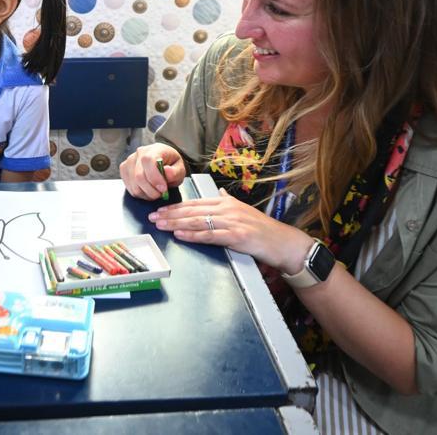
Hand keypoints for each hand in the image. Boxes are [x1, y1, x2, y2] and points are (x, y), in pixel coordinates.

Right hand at [119, 143, 185, 199]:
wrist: (163, 160)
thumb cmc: (171, 164)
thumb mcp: (180, 168)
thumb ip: (176, 171)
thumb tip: (166, 172)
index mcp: (154, 149)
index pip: (148, 161)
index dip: (154, 177)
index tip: (163, 188)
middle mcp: (138, 154)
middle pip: (139, 176)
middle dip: (152, 190)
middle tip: (161, 194)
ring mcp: (129, 162)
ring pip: (134, 185)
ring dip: (146, 194)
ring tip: (155, 192)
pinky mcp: (124, 170)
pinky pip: (130, 188)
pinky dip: (140, 194)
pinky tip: (148, 190)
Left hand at [148, 190, 314, 273]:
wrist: (283, 242)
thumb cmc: (263, 229)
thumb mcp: (244, 210)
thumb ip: (230, 202)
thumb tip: (221, 193)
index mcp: (226, 202)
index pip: (195, 203)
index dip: (176, 206)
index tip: (160, 209)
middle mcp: (227, 209)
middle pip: (192, 211)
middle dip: (170, 214)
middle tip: (153, 217)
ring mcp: (231, 222)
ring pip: (197, 222)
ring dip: (176, 224)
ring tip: (161, 225)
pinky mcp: (235, 236)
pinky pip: (209, 235)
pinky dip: (193, 236)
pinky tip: (180, 236)